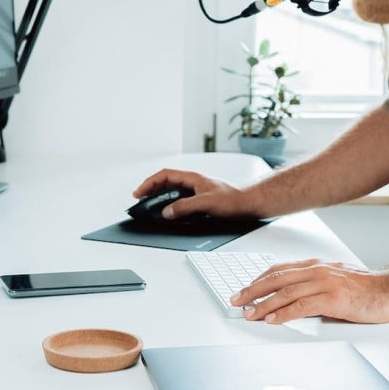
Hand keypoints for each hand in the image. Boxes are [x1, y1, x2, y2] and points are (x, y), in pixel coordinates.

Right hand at [131, 168, 258, 220]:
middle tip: (140, 201)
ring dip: (161, 198)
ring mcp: (197, 191)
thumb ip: (184, 206)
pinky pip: (181, 200)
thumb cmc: (233, 199)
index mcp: (192, 178)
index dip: (149, 183)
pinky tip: (170, 214)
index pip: (164, 175)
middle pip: (166, 183)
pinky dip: (172, 205)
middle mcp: (193, 183)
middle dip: (151, 190)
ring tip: (151, 208)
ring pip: (173, 192)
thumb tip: (166, 212)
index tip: (139, 193)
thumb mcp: (206, 203)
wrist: (250, 204)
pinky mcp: (202, 200)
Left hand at [230, 258, 388, 324]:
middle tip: (237, 301)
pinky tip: (273, 320)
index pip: (279, 269)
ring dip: (263, 304)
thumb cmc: (367, 289)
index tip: (245, 290)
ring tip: (249, 313)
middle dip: (253, 290)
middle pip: (276, 278)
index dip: (259, 280)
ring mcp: (325, 283)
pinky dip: (284, 313)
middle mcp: (318, 270)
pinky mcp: (334, 298)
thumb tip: (292, 299)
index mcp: (316, 265)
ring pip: (285, 292)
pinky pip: (302, 305)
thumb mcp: (335, 280)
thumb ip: (315, 284)